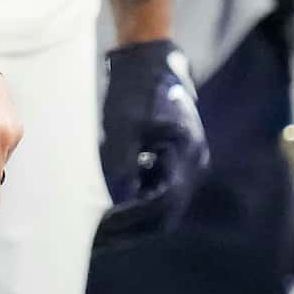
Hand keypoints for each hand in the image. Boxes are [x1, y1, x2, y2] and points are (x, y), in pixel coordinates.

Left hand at [97, 40, 207, 232]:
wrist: (147, 55)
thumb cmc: (135, 85)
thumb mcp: (124, 124)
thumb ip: (122, 165)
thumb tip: (116, 203)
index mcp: (187, 155)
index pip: (162, 204)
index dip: (131, 220)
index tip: (103, 229)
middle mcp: (193, 163)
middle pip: (165, 210)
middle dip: (132, 226)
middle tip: (100, 238)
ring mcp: (186, 160)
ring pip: (162, 203)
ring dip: (134, 216)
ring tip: (102, 226)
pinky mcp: (174, 156)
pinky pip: (158, 187)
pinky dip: (137, 198)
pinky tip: (113, 201)